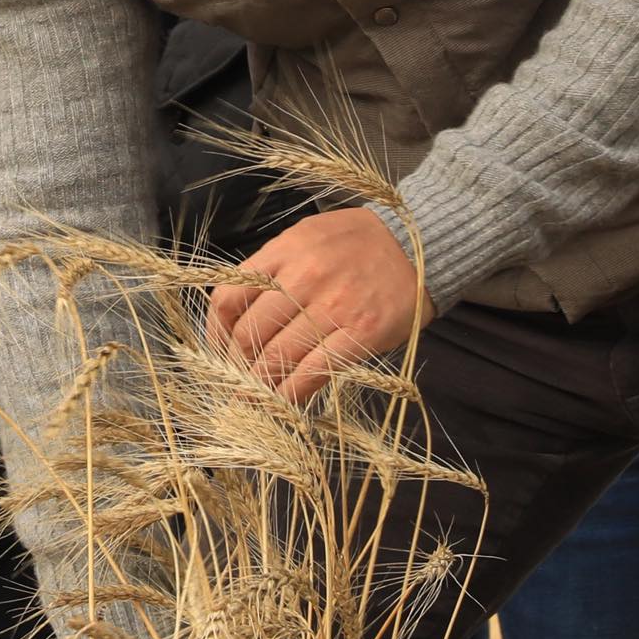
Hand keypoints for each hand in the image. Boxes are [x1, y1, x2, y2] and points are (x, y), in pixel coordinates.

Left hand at [208, 206, 423, 404]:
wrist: (420, 244)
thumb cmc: (360, 243)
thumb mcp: (308, 237)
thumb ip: (274, 268)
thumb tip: (241, 312)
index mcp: (284, 251)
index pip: (230, 298)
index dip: (217, 332)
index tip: (220, 350)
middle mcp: (303, 277)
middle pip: (250, 334)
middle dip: (239, 365)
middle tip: (238, 380)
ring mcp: (333, 307)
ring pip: (277, 357)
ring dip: (260, 384)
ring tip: (255, 396)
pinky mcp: (361, 333)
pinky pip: (313, 372)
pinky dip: (292, 393)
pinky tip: (283, 402)